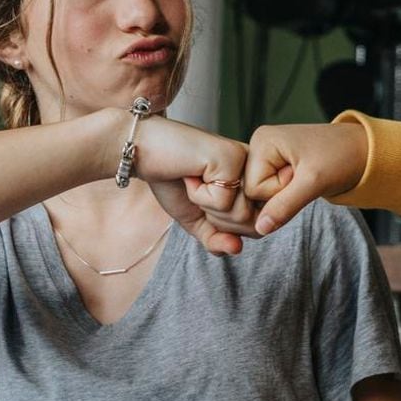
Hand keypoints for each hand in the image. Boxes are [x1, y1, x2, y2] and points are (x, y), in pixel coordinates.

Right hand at [132, 116, 260, 253]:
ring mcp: (247, 161)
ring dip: (206, 205)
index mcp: (254, 182)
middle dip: (216, 218)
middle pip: (252, 225)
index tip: (205, 199)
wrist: (144, 152)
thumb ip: (218, 240)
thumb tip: (237, 249)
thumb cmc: (171, 181)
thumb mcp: (197, 220)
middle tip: (197, 190)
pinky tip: (190, 173)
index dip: (225, 227)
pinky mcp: (233, 157)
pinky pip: (223, 202)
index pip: (256, 228)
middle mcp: (257, 169)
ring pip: (240, 215)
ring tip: (194, 180)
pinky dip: (198, 194)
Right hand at [244, 122, 368, 235]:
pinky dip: (284, 198)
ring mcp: (266, 157)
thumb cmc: (342, 157)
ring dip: (282, 199)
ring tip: (304, 181)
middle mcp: (259, 146)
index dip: (277, 193)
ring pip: (259, 197)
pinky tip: (300, 185)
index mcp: (262, 141)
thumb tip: (259, 228)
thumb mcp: (314, 182)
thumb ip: (285, 205)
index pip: (251, 188)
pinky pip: (268, 194)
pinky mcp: (274, 168)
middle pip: (251, 193)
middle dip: (278, 197)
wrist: (364, 151)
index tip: (301, 178)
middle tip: (304, 180)